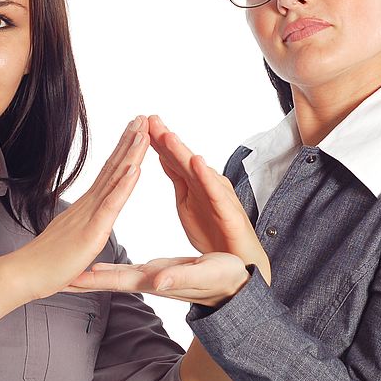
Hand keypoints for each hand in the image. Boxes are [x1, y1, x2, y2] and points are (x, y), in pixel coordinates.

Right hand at [14, 116, 149, 300]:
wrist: (25, 274)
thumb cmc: (47, 262)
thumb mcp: (72, 238)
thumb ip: (83, 227)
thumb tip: (90, 222)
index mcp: (87, 207)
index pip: (109, 172)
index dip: (123, 150)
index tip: (135, 132)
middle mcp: (88, 204)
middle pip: (113, 167)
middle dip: (130, 142)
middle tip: (143, 118)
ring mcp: (90, 215)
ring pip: (115, 179)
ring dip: (131, 155)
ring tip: (143, 132)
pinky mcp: (92, 230)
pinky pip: (111, 204)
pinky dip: (124, 185)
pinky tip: (135, 169)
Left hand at [67, 252, 251, 306]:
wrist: (237, 285)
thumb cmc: (223, 279)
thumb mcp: (202, 275)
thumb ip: (179, 277)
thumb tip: (156, 283)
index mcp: (153, 279)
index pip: (114, 280)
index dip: (90, 279)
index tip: (65, 280)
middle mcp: (148, 279)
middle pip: (107, 279)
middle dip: (81, 278)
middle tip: (54, 278)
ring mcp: (152, 276)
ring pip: (114, 274)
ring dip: (91, 272)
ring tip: (69, 271)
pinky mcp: (159, 270)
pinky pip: (127, 268)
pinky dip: (110, 266)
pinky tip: (100, 264)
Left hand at [148, 115, 271, 283]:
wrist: (239, 261)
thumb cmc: (214, 231)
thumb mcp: (187, 202)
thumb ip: (178, 177)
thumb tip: (163, 155)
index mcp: (193, 182)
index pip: (172, 157)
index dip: (157, 141)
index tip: (141, 122)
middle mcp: (206, 183)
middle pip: (183, 158)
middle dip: (166, 138)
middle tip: (150, 119)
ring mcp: (217, 195)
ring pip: (197, 170)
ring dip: (182, 152)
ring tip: (167, 135)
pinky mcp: (227, 212)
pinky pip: (215, 192)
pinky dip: (206, 176)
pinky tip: (197, 163)